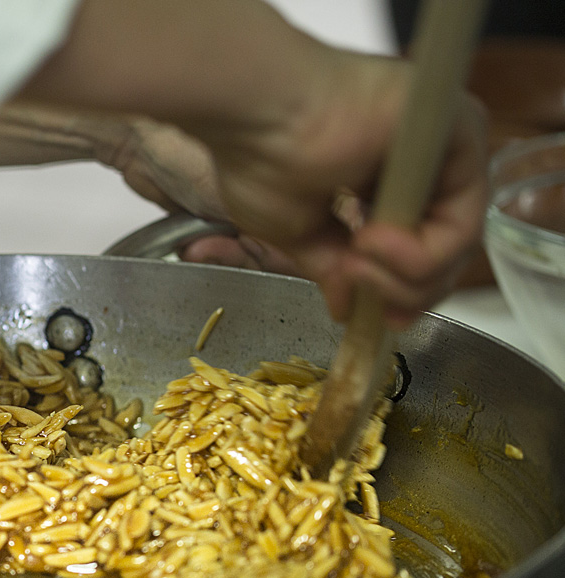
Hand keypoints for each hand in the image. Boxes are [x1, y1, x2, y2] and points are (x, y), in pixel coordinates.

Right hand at [18, 0, 489, 327]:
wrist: (259, 116)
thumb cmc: (261, 159)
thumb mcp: (296, 233)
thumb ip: (331, 268)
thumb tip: (346, 310)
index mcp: (384, 177)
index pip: (418, 248)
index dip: (399, 292)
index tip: (373, 319)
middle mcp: (421, 160)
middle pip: (444, 250)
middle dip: (403, 292)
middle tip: (356, 293)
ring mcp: (442, 147)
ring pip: (457, 240)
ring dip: (404, 275)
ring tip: (353, 261)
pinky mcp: (459, 134)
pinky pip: (461, 217)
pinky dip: (420, 252)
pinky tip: (371, 243)